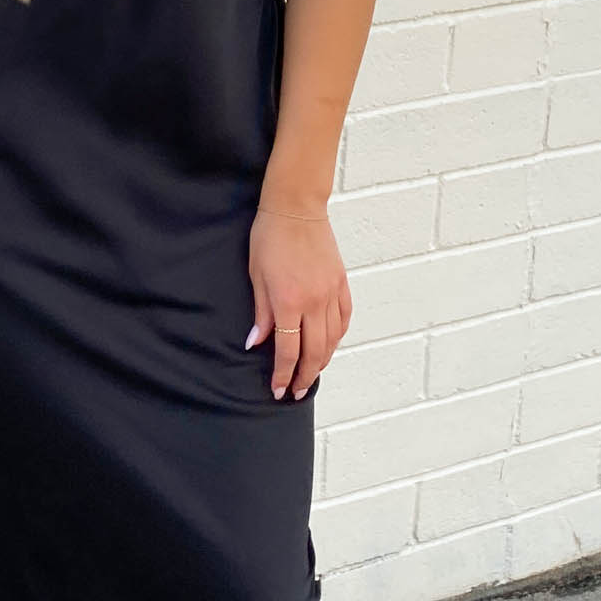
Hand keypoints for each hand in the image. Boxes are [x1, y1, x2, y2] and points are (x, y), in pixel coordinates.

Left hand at [246, 208, 351, 401]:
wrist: (296, 208)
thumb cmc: (269, 238)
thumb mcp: (256, 277)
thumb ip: (261, 313)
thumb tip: (258, 343)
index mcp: (289, 302)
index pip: (288, 351)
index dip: (283, 375)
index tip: (279, 390)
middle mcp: (314, 302)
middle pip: (314, 352)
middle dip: (305, 377)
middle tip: (297, 392)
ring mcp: (331, 293)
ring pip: (332, 339)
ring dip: (322, 361)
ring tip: (312, 373)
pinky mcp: (341, 283)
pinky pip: (344, 319)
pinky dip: (337, 336)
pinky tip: (329, 344)